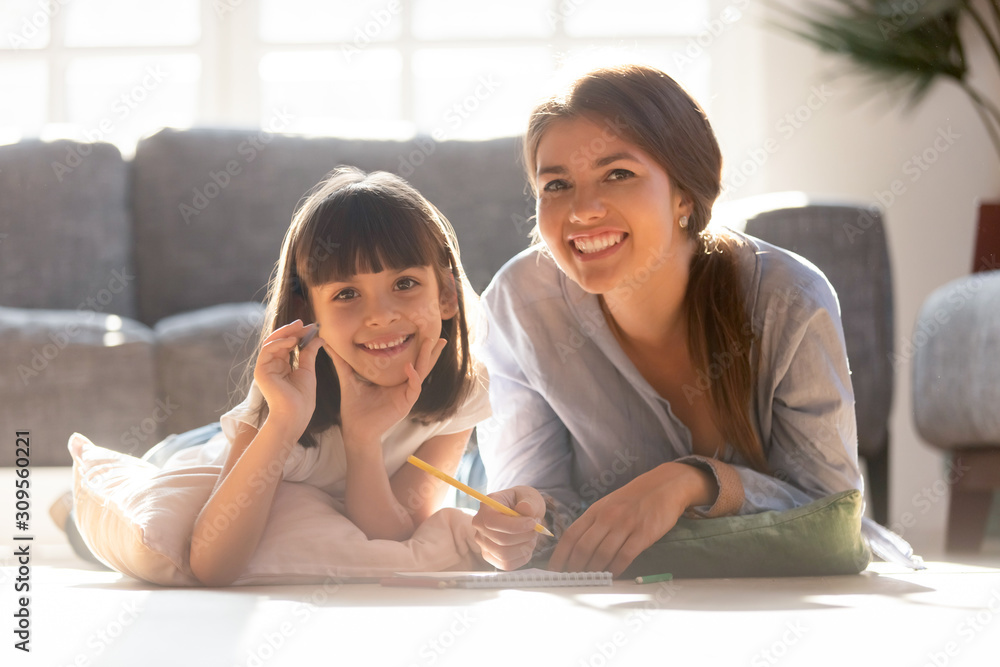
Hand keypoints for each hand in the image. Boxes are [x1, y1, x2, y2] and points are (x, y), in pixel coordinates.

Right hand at [253, 320, 324, 437]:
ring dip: (285, 333)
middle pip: (278, 341)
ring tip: (299, 328)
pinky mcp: (261, 371)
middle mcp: (272, 366)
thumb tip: (318, 338)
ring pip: (271, 342)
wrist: (295, 414)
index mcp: (282, 367)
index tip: (311, 326)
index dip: (298, 334)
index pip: (288, 345)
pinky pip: (267, 350)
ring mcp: (265, 368)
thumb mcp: (308, 370)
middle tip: (303, 322)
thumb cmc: (302, 398)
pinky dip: (279, 343)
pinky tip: (292, 340)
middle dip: (291, 330)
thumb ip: (309, 353)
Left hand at [328, 336, 446, 446]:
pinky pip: (414, 388)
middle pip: (422, 365)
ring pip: (422, 372)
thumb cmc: (354, 407)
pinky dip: (414, 377)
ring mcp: (406, 394)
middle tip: (439, 336)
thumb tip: (329, 345)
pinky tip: (410, 367)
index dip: (418, 348)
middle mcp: (403, 385)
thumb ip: (342, 363)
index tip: (424, 332)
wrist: (355, 429)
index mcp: (394, 379)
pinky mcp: (405, 403)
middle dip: (431, 351)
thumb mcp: (349, 379)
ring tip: (430, 343)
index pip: (410, 360)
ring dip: (427, 358)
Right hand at [471, 486, 545, 570]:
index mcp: (486, 507)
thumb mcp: (529, 496)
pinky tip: (526, 545)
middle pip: (500, 540)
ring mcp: (483, 544)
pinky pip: (507, 565)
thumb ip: (529, 502)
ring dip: (524, 547)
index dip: (514, 526)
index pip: (492, 522)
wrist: (523, 514)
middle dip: (524, 536)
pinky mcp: (491, 557)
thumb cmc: (524, 503)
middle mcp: (480, 526)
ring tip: (532, 536)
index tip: (533, 523)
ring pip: (504, 555)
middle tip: (536, 529)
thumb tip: (525, 510)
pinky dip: (522, 557)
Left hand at [548, 463, 715, 576]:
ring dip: (594, 571)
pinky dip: (616, 569)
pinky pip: (625, 556)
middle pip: (583, 548)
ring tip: (591, 581)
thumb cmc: (634, 498)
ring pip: (602, 554)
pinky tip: (612, 576)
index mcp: (595, 510)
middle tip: (573, 580)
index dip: (560, 556)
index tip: (554, 571)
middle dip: (575, 568)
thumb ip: (593, 523)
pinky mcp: (643, 534)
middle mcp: (607, 517)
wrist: (664, 486)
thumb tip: (576, 548)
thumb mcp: (608, 505)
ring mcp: (625, 525)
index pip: (571, 536)